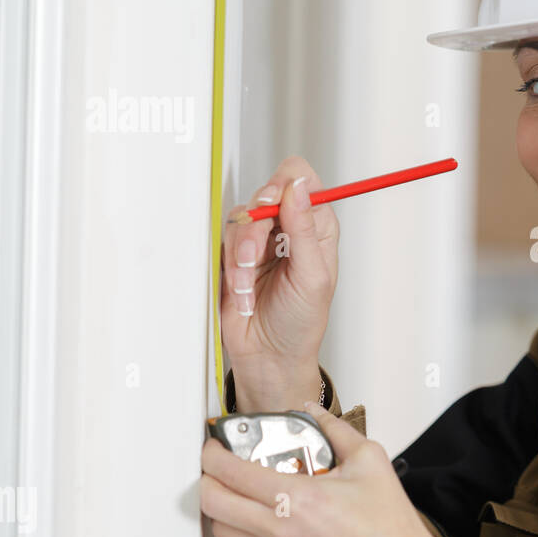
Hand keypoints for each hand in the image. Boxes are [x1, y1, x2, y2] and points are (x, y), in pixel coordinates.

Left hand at [200, 403, 446, 536]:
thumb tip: (313, 412)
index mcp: (298, 498)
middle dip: (206, 481)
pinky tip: (274, 519)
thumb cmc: (390, 525)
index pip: (230, 473)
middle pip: (213, 505)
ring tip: (241, 494)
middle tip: (217, 469)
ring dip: (224, 509)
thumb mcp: (370, 461)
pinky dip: (253, 532)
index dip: (213, 455)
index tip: (214, 447)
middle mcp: (279, 531)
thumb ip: (336, 430)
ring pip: (225, 532)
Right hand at [222, 156, 337, 410]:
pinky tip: (242, 291)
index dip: (287, 184)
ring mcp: (258, 241)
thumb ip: (304, 229)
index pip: (301, 180)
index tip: (276, 202)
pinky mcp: (232, 255)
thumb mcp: (312, 276)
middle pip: (264, 194)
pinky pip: (221, 242)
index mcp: (316, 228)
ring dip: (241, 254)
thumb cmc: (300, 323)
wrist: (269, 356)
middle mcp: (287, 229)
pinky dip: (230, 268)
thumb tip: (299, 187)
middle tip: (255, 253)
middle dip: (256, 227)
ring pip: (239, 219)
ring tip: (250, 285)